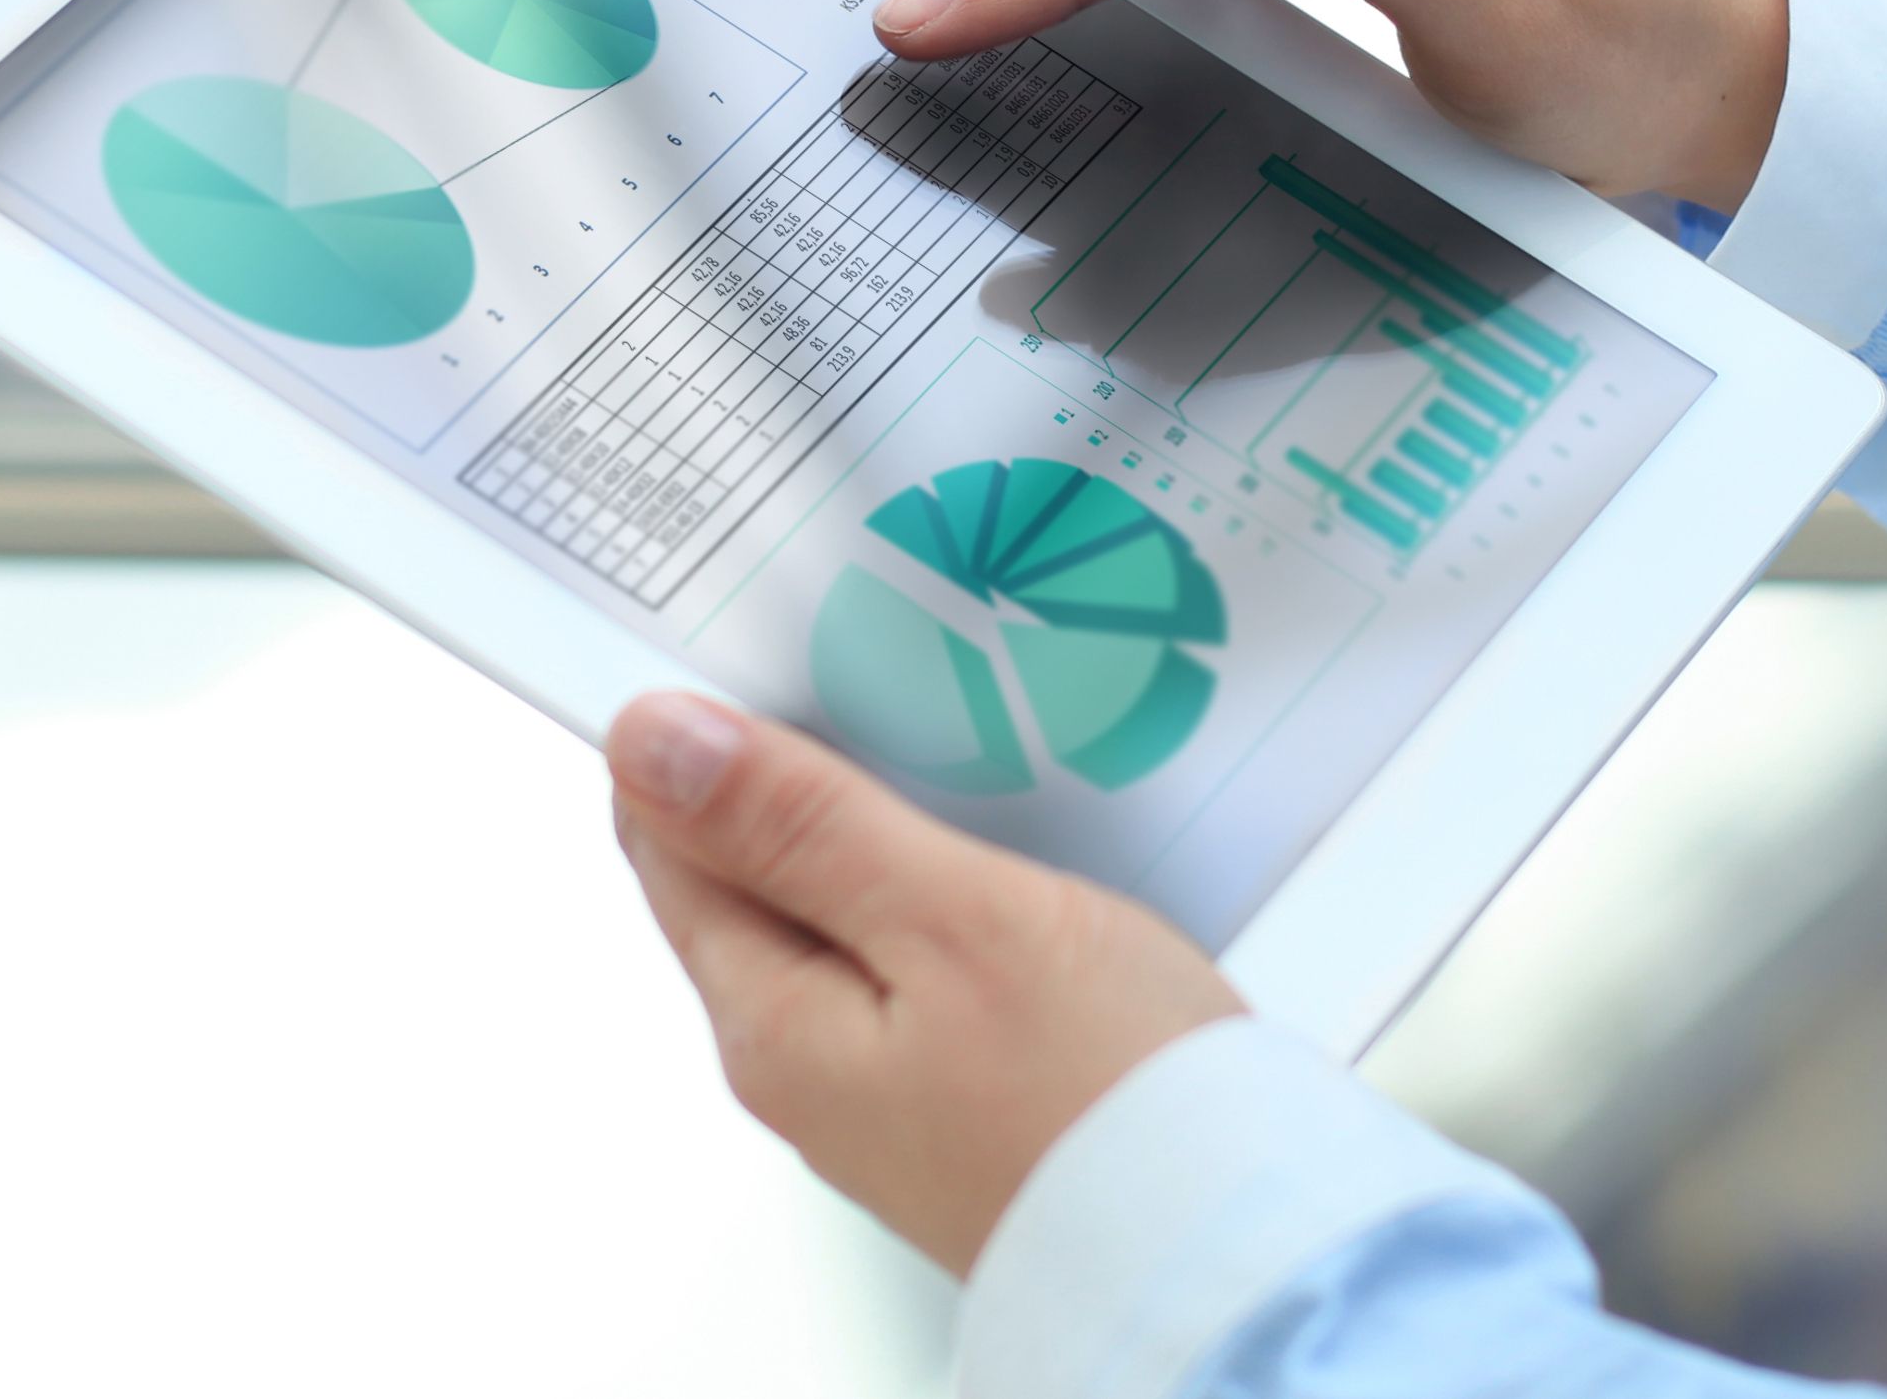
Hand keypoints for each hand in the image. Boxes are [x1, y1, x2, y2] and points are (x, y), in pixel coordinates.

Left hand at [609, 690, 1243, 1274]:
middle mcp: (805, 1063)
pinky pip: (914, 955)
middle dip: (789, 765)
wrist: (1237, 1251)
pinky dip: (939, 879)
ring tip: (944, 723)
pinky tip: (1002, 836)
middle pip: (750, 874)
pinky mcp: (962, 1090)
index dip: (698, 731)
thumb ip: (799, 827)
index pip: (666, 839)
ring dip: (874, 817)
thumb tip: (649, 740)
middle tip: (864, 650)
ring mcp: (884, 1084)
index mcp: (770, 1021)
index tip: (760, 635)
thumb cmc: (1107, 1097)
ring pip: (839, 909)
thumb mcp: (948, 920)